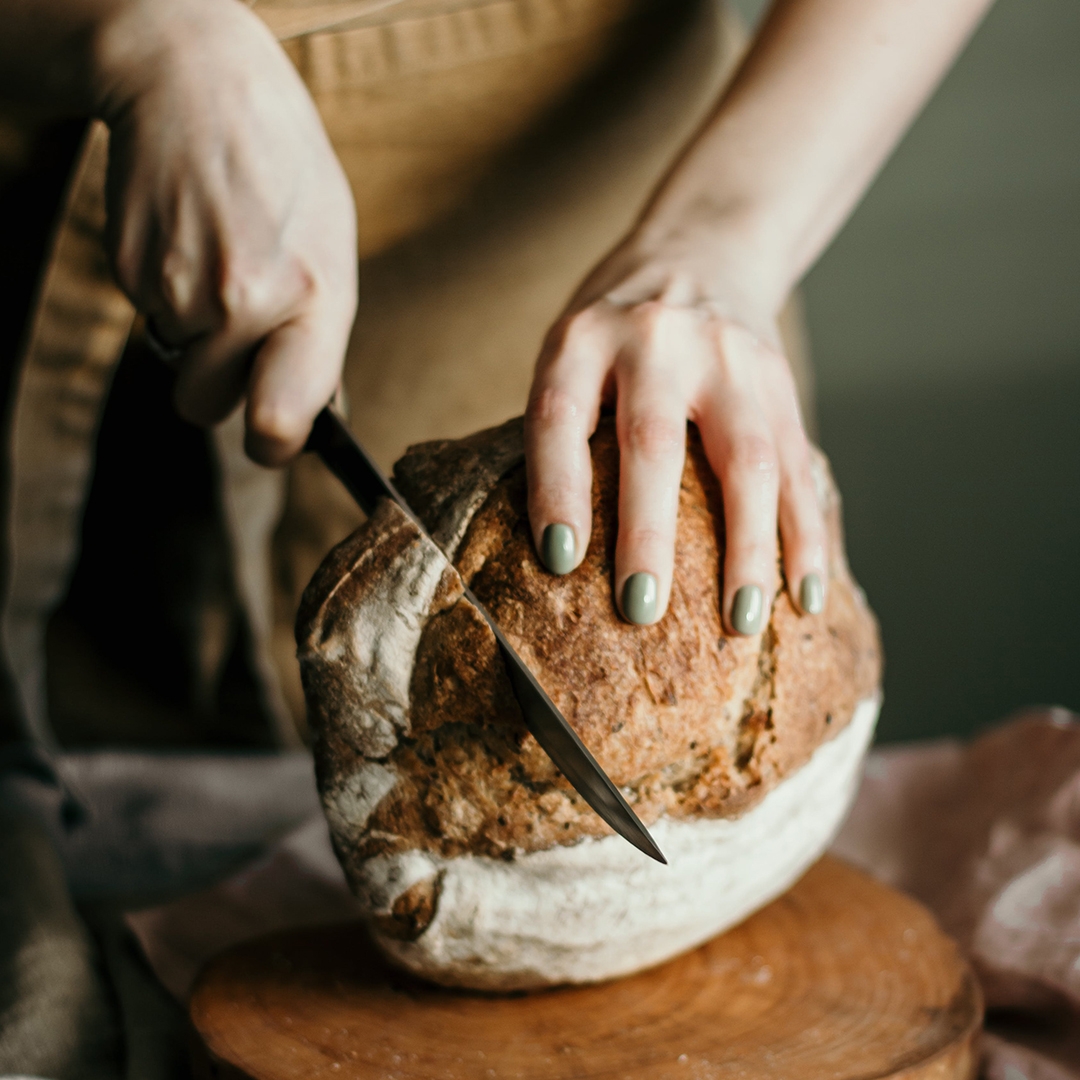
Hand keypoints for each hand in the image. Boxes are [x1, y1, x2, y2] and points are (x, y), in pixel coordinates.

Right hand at [93, 0, 356, 463]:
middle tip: (239, 334)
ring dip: (193, 336)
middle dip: (219, 387)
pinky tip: (189, 241)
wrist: (197, 85)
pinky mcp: (130, 269)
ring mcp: (178, 288)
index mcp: (313, 301)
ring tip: (219, 262)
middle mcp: (243, 303)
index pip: (280, 422)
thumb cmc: (284, 170)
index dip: (273, 445)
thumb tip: (311, 410)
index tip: (272, 438)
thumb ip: (321, 335)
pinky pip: (149, 319)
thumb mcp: (332, 250)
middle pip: (206, 408)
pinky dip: (165, 295)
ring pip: (176, 364)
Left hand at [524, 233, 825, 632]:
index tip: (558, 560)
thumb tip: (562, 552)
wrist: (702, 249)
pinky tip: (804, 593)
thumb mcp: (572, 346)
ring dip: (748, 549)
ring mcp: (728, 357)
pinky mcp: (779, 381)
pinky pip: (797, 465)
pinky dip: (805, 535)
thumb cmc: (617, 325)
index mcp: (585, 337)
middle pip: (653, 442)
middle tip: (641, 608)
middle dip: (648, 533)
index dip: (556, 488)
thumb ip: (568, 422)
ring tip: (740, 622)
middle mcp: (657, 340)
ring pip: (747, 459)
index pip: (561, 415)